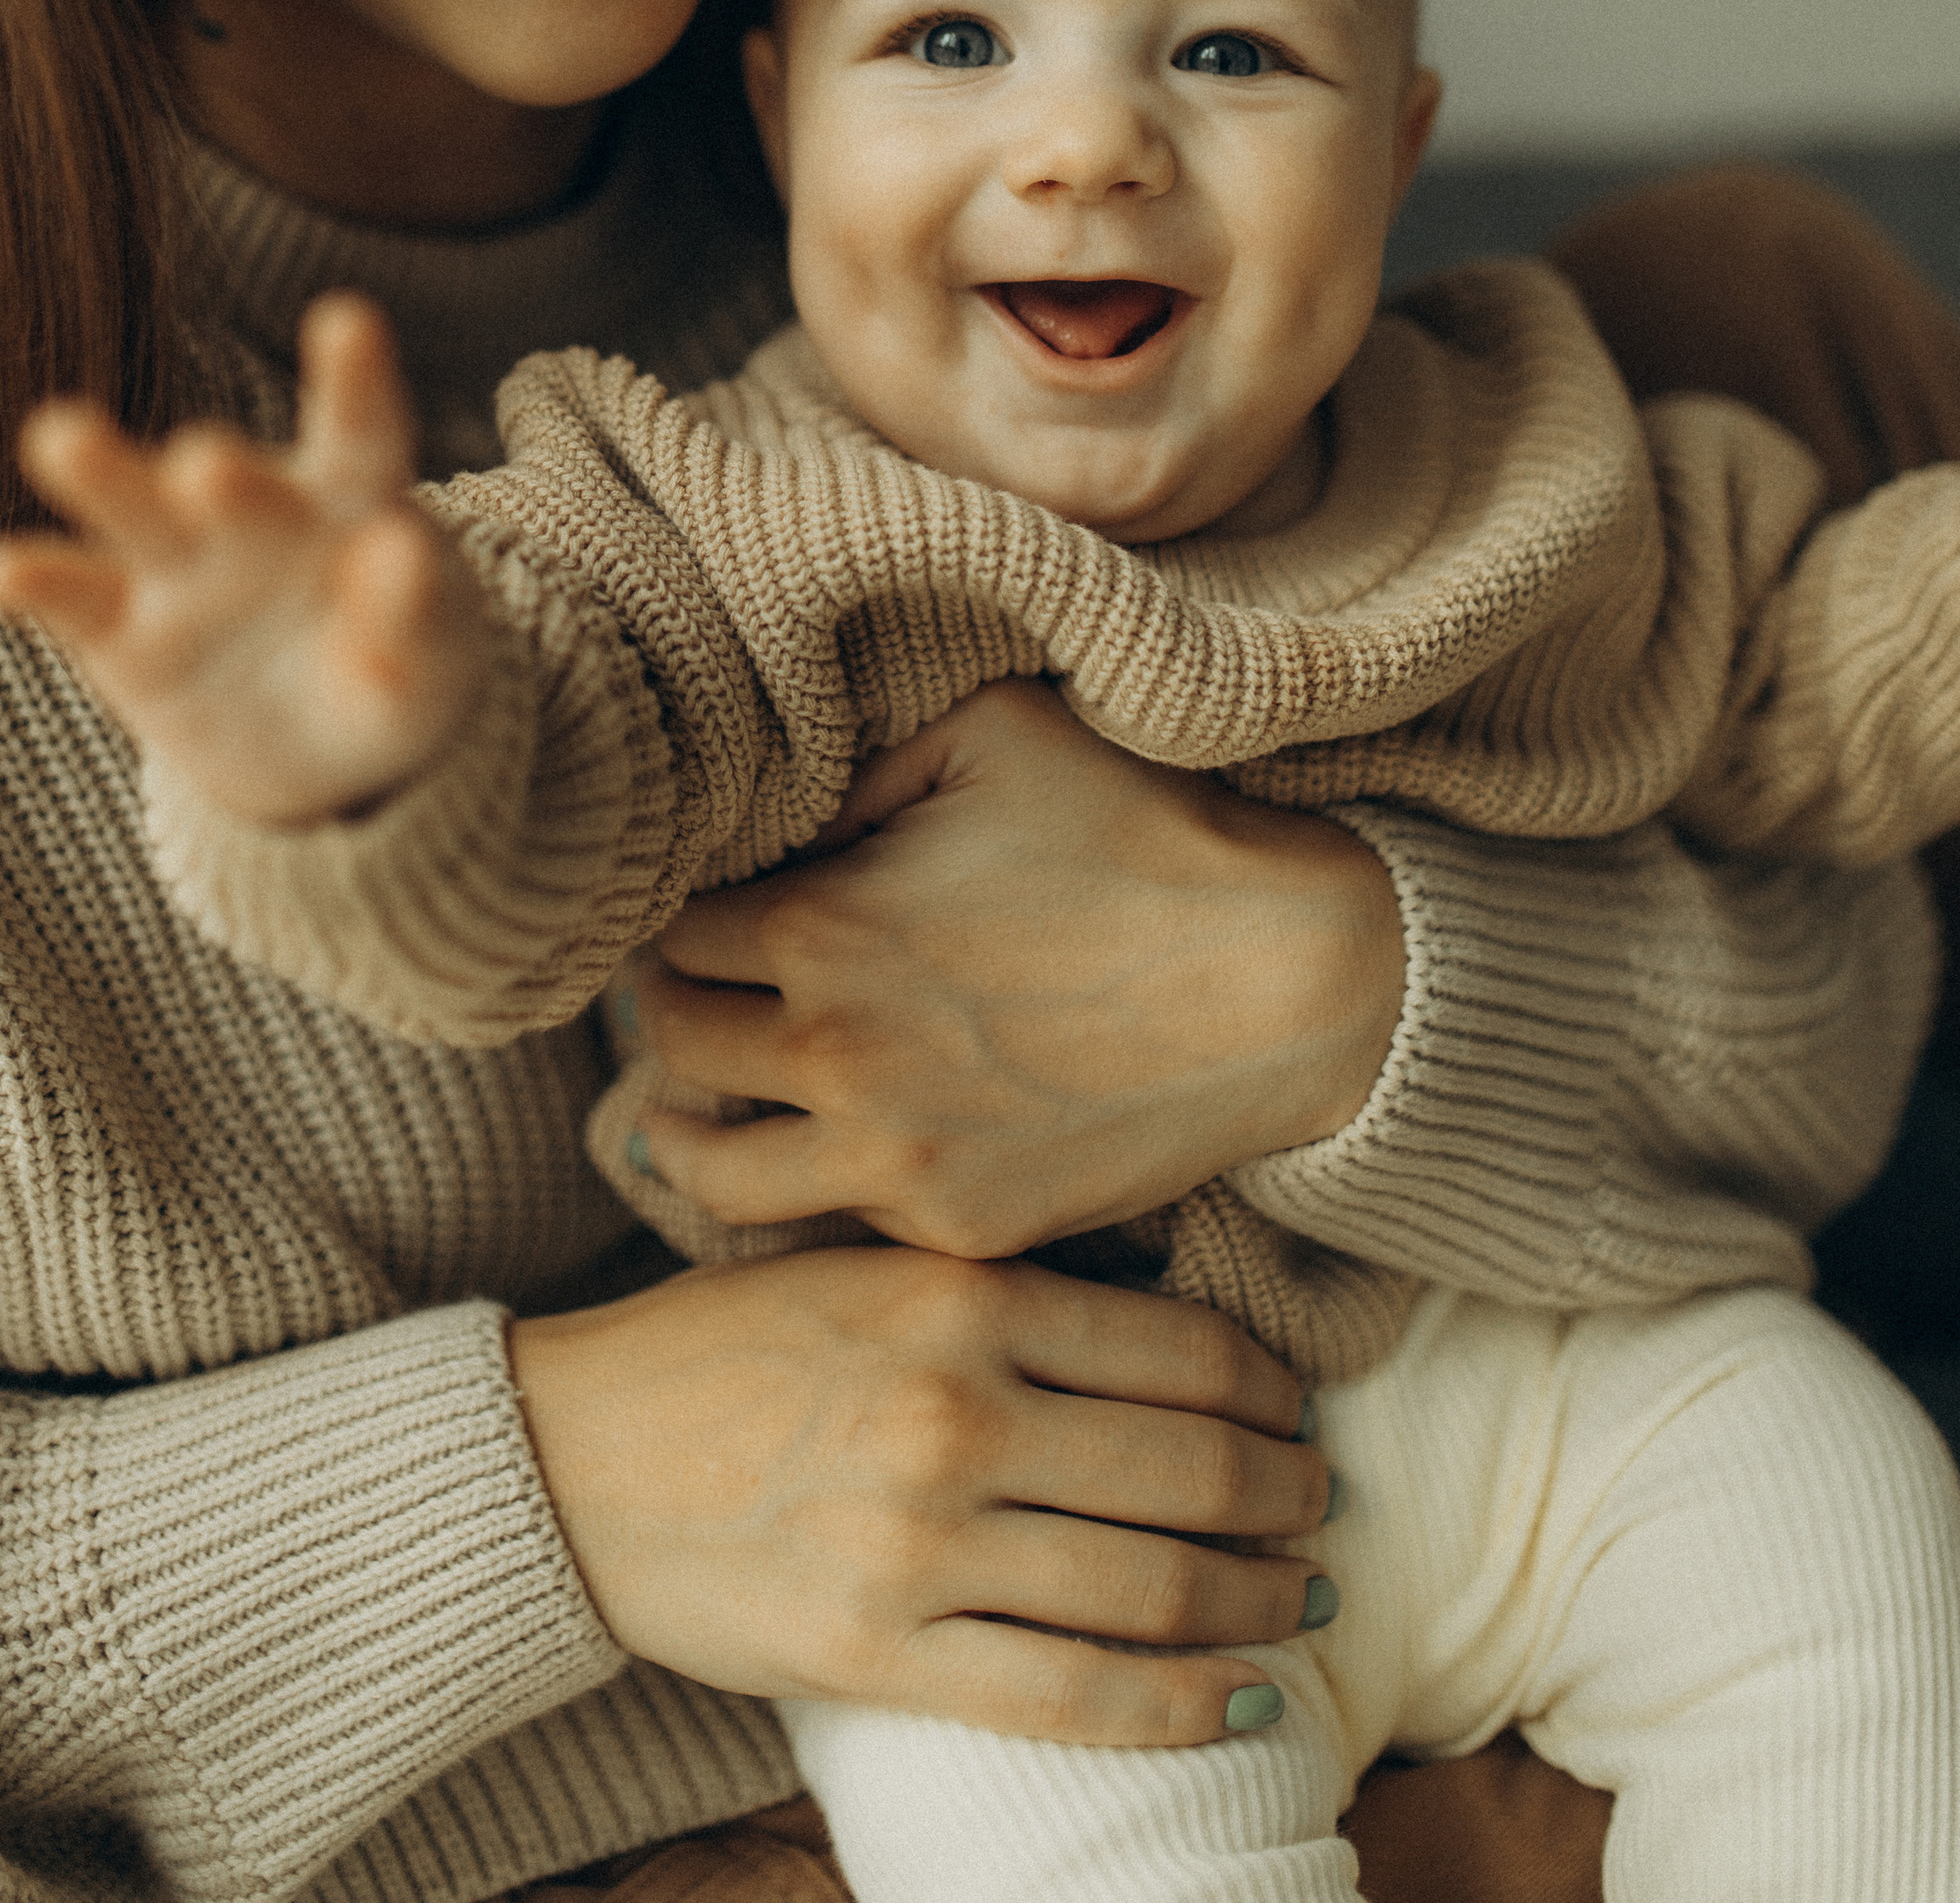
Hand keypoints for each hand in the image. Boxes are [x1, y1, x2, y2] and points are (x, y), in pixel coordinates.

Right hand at [0, 293, 487, 823]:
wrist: (322, 756)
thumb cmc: (391, 676)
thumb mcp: (427, 662)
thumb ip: (413, 615)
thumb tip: (402, 551)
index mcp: (348, 497)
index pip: (359, 433)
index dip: (354, 380)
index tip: (348, 321)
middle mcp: (251, 510)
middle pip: (231, 475)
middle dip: (221, 471)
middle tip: (208, 464)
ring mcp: (177, 563)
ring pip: (135, 508)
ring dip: (101, 473)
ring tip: (59, 435)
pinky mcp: (117, 631)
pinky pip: (73, 599)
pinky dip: (34, 582)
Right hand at [511, 1245, 1330, 1743]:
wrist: (569, 1454)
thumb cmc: (721, 1346)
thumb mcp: (862, 1263)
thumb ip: (997, 1284)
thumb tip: (1161, 1312)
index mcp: (957, 1297)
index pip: (1178, 1347)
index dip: (1269, 1391)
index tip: (1297, 1411)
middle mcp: (956, 1411)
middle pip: (1192, 1468)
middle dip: (1287, 1498)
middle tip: (1322, 1508)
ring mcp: (921, 1540)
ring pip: (1154, 1586)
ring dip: (1257, 1601)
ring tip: (1300, 1601)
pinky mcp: (880, 1652)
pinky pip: (1072, 1697)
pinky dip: (1179, 1705)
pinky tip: (1240, 1699)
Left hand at [625, 679, 1405, 1256]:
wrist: (1290, 983)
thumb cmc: (1144, 832)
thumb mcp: (990, 732)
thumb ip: (860, 767)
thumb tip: (777, 818)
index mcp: (822, 928)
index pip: (669, 931)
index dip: (673, 911)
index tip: (693, 907)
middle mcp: (835, 1056)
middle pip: (670, 1045)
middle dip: (669, 1008)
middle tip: (684, 991)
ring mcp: (894, 1159)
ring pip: (710, 1166)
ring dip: (684, 1125)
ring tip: (682, 1104)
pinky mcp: (957, 1228)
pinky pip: (821, 1222)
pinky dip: (794, 1186)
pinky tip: (801, 1148)